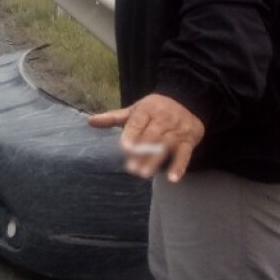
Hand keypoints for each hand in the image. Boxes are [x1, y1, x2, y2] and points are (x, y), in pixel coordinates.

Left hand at [88, 94, 204, 181]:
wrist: (187, 102)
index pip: (137, 123)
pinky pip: (185, 154)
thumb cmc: (153, 110)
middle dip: (141, 152)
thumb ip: (113, 118)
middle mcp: (163, 118)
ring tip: (144, 174)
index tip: (124, 148)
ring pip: (166, 146)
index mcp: (147, 109)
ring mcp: (177, 129)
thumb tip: (90, 121)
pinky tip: (172, 178)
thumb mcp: (134, 110)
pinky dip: (179, 166)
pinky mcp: (189, 140)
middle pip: (151, 136)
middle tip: (131, 168)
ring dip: (155, 160)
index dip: (131, 135)